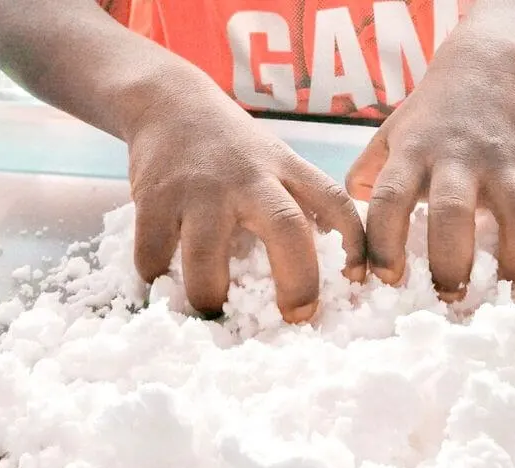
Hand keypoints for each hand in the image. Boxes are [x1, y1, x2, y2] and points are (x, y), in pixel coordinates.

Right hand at [127, 70, 365, 321]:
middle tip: (295, 318)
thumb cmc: (231, 149)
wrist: (168, 103)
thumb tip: (338, 264)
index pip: (336, 202)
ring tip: (213, 311)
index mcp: (286, 170)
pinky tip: (165, 282)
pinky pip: (154, 257)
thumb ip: (302, 203)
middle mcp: (249, 178)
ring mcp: (200, 189)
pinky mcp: (155, 199)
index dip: (356, 245)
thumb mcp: (277, 162)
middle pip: (286, 230)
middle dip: (297, 284)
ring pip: (207, 261)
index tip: (360, 281)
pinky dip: (158, 280)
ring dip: (210, 298)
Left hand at [346, 37, 514, 300]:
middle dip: (449, 265)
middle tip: (448, 298)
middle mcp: (458, 155)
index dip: (385, 245)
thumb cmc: (427, 120)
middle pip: (453, 214)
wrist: (484, 70)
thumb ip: (366, 181)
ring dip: (513, 260)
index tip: (387, 281)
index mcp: (412, 152)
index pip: (390, 200)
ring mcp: (504, 159)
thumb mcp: (387, 139)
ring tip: (501, 291)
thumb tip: (346, 233)